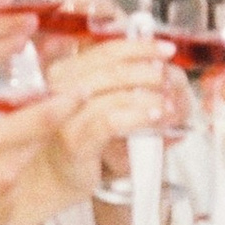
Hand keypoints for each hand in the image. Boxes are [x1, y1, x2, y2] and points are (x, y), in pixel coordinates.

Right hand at [0, 69, 84, 224]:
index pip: (39, 119)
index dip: (66, 103)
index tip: (81, 92)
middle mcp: (5, 170)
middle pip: (37, 140)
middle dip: (39, 128)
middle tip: (29, 119)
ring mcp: (10, 197)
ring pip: (23, 166)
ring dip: (13, 159)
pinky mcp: (8, 218)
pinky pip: (14, 193)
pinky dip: (3, 186)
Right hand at [29, 41, 184, 213]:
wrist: (54, 176)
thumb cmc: (79, 137)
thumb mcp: (96, 102)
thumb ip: (118, 82)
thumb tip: (161, 68)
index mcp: (64, 70)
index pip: (107, 50)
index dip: (141, 47)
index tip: (166, 49)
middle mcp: (59, 87)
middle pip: (113, 69)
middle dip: (149, 72)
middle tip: (170, 80)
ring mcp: (65, 114)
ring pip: (115, 93)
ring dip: (149, 96)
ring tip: (169, 104)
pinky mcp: (75, 140)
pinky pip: (111, 120)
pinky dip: (139, 115)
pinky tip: (155, 116)